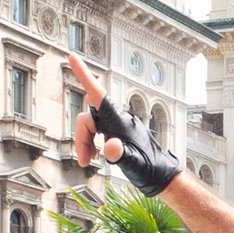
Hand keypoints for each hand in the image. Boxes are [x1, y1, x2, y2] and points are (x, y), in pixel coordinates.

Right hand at [69, 51, 179, 194]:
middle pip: (88, 118)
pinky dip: (89, 144)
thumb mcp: (133, 164)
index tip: (73, 56)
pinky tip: (93, 157)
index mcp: (120, 120)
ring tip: (87, 162)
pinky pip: (95, 132)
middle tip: (85, 161)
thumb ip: (121, 155)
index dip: (84, 75)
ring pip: (89, 126)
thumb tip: (110, 147)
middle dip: (82, 138)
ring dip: (84, 143)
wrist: (160, 176)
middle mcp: (117, 119)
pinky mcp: (116, 133)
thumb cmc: (149, 169)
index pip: (99, 94)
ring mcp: (116, 125)